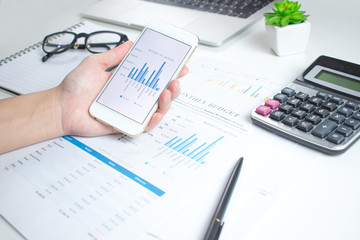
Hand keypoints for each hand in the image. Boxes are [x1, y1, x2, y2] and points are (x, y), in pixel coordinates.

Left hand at [56, 41, 186, 136]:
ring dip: (167, 102)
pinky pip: (144, 125)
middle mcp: (132, 96)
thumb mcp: (95, 64)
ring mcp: (130, 110)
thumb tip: (129, 45)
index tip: (179, 66)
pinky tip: (157, 112)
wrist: (62, 107)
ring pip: (156, 109)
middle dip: (173, 87)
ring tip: (168, 92)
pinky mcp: (126, 124)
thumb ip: (113, 56)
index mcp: (127, 81)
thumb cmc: (75, 88)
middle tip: (175, 80)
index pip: (152, 76)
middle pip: (159, 93)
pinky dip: (154, 120)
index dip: (167, 72)